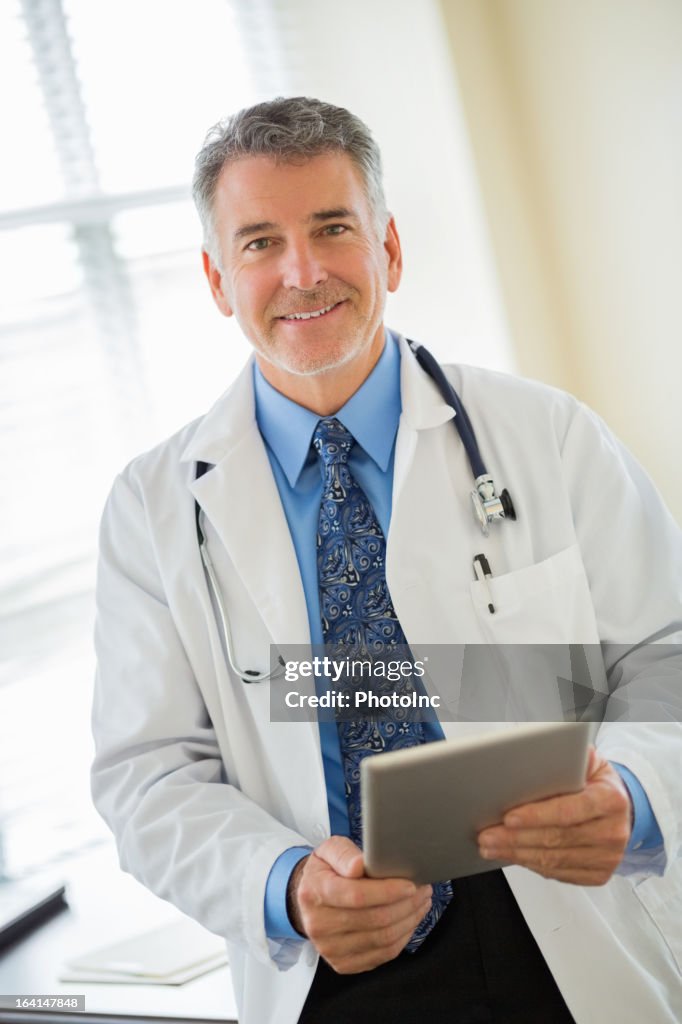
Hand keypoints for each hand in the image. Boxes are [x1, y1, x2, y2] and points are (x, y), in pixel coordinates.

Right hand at [287, 836, 431, 973]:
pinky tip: (409, 921)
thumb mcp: (329, 850)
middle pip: (375, 919)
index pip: (357, 896)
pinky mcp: (343, 963)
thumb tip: (358, 865)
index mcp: (315, 893)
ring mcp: (330, 948)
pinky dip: (402, 937)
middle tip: (423, 889)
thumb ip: (343, 853)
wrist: (310, 899)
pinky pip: (383, 954)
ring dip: (409, 920)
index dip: (389, 891)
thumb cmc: (325, 872)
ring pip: (383, 939)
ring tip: (420, 902)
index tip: (410, 884)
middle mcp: (319, 925)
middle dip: (407, 904)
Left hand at [477, 747, 631, 884]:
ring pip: (553, 860)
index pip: (567, 812)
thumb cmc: (598, 783)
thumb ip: (566, 757)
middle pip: (556, 839)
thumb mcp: (588, 761)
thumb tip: (537, 754)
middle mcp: (612, 832)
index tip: (509, 817)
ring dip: (517, 854)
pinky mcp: (598, 874)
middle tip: (488, 834)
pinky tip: (514, 856)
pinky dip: (531, 865)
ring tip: (492, 846)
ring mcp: (607, 857)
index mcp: (611, 800)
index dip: (536, 816)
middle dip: (516, 838)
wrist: (622, 809)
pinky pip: (558, 873)